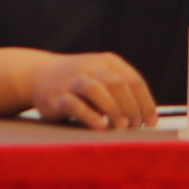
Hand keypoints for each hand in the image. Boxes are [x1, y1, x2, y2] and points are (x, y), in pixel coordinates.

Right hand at [29, 52, 158, 129]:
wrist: (37, 75)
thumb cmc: (78, 83)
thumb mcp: (101, 78)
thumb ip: (119, 92)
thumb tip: (142, 120)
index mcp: (108, 62)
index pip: (133, 81)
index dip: (145, 103)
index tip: (151, 122)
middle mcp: (91, 68)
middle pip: (117, 84)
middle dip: (131, 106)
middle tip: (135, 125)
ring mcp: (73, 80)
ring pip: (96, 90)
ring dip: (113, 109)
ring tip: (122, 126)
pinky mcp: (57, 96)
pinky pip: (75, 104)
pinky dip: (89, 115)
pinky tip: (100, 126)